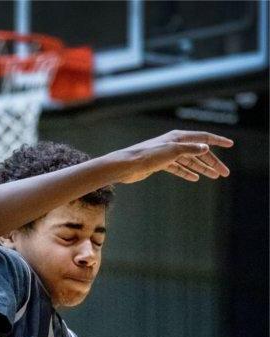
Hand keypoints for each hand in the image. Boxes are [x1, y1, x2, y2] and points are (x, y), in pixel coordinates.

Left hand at [113, 130, 233, 183]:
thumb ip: (190, 149)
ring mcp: (167, 154)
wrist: (127, 166)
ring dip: (202, 168)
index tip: (230, 144)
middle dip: (212, 162)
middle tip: (224, 173)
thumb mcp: (172, 151)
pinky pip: (178, 168)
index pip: (203, 137)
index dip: (218, 141)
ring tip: (214, 176)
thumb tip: (206, 147)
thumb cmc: (148, 156)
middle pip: (198, 152)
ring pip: (189, 161)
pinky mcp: (160, 164)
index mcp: (179, 137)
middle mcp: (174, 144)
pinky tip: (195, 178)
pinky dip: (187, 172)